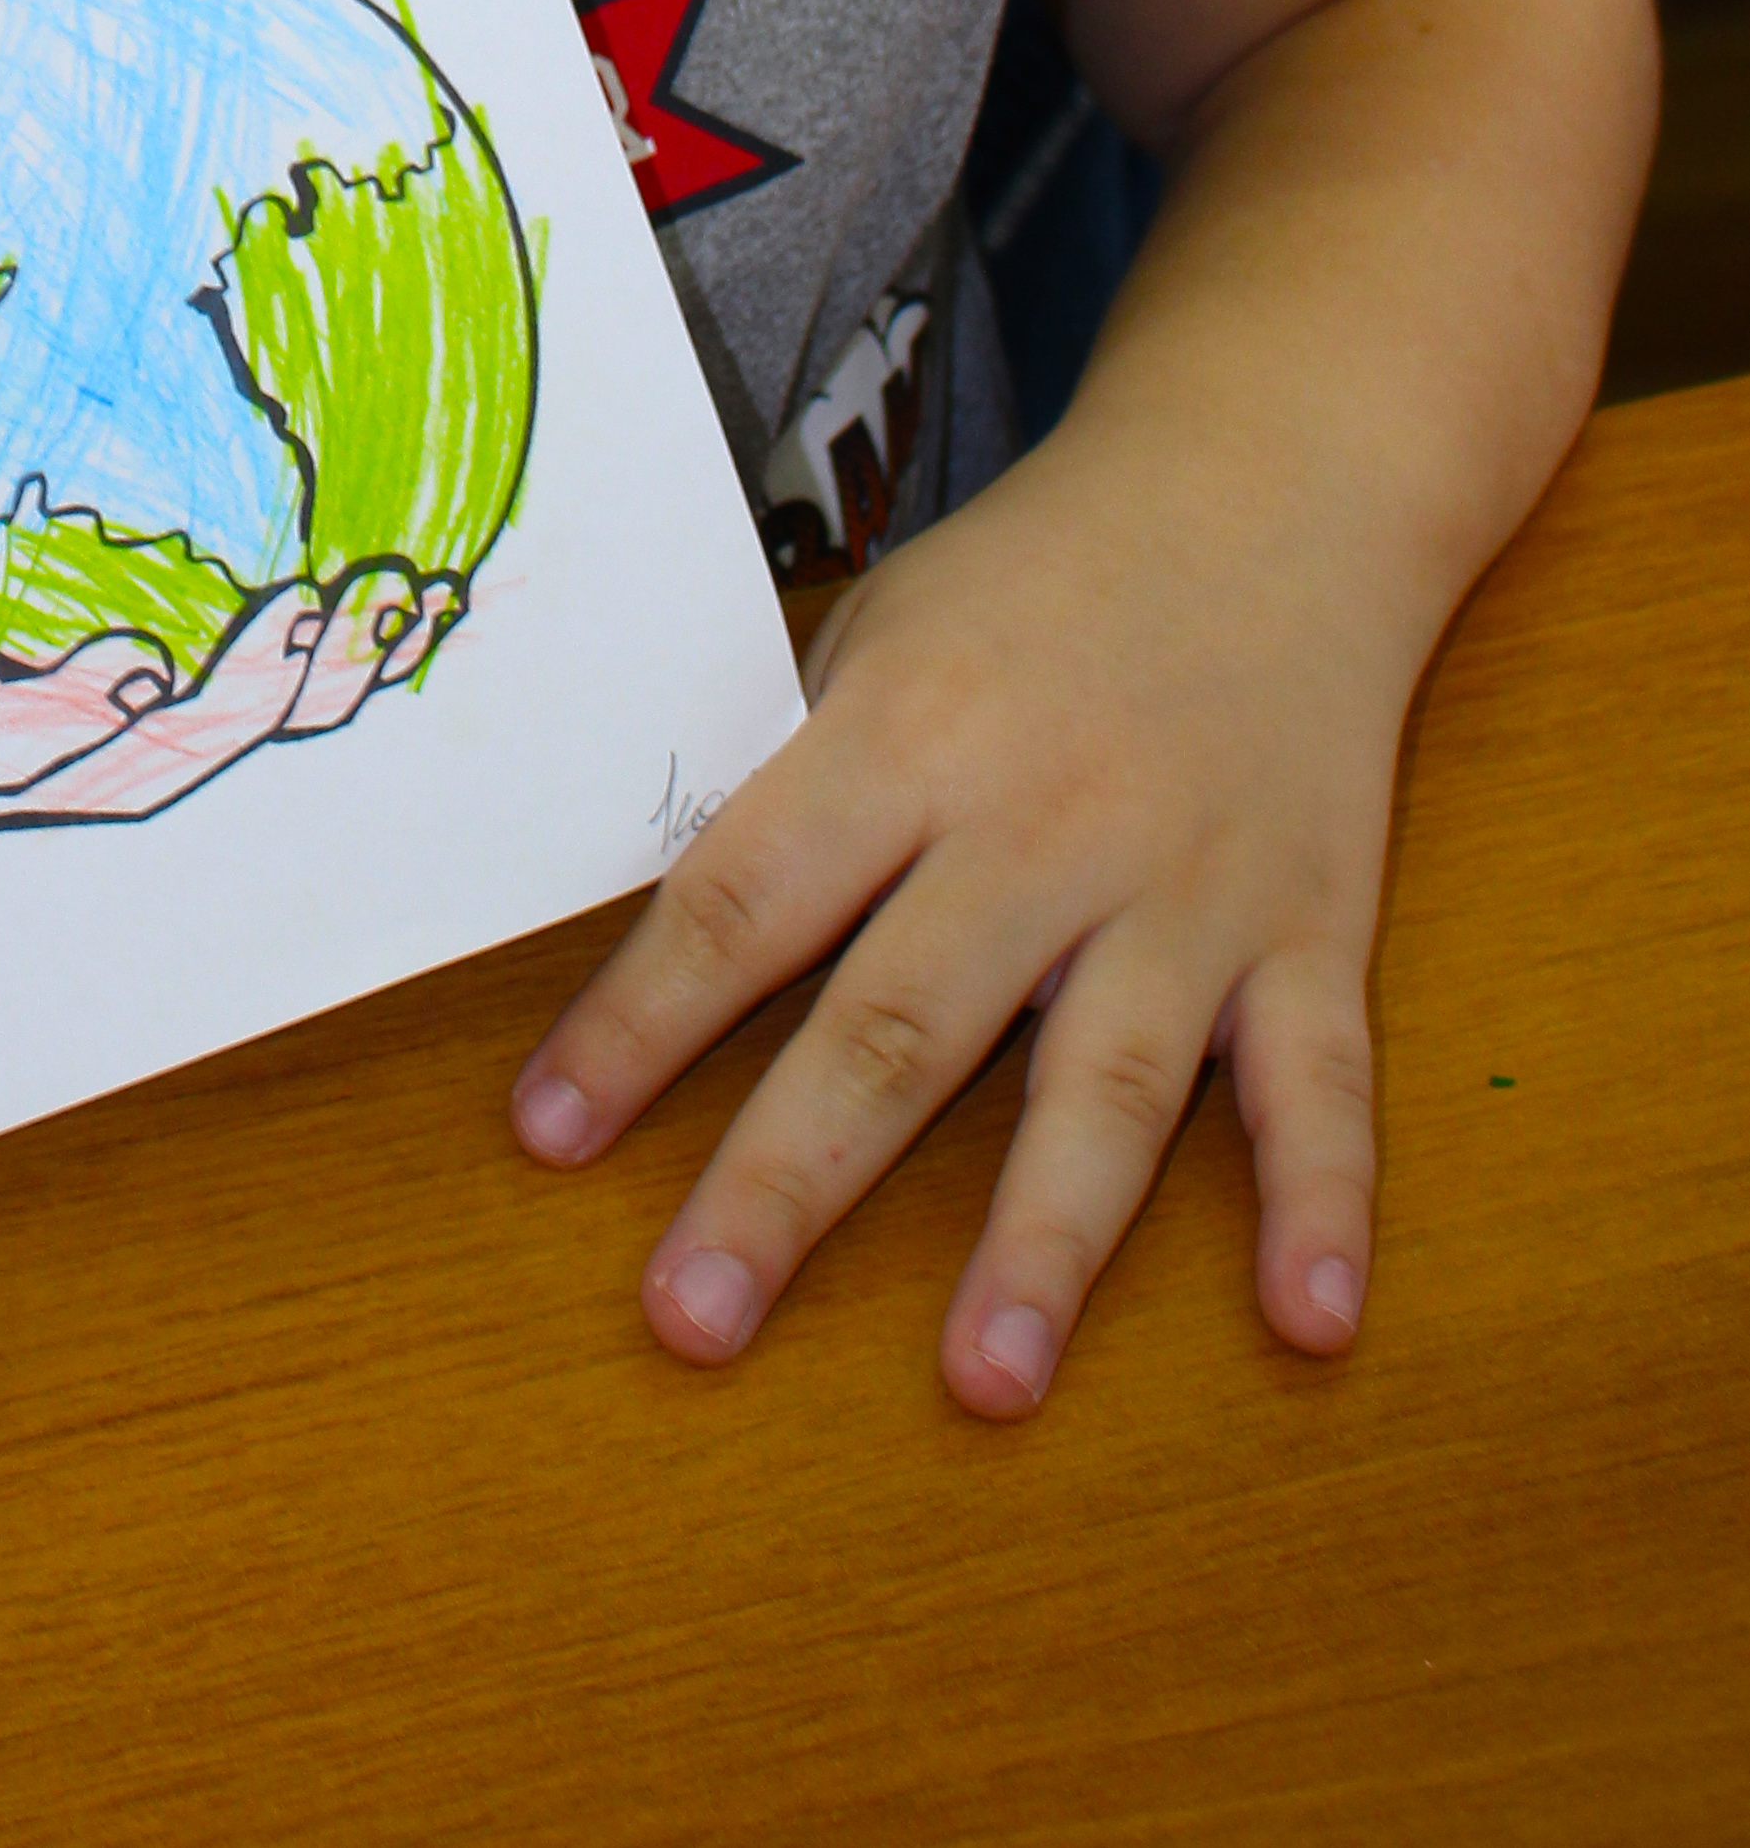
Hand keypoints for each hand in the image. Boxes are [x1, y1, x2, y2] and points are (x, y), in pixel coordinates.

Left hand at [505, 409, 1402, 1415]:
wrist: (1270, 486)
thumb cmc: (1038, 580)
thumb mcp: (885, 627)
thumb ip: (804, 775)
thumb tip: (681, 931)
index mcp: (910, 731)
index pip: (747, 894)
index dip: (640, 1020)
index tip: (546, 1137)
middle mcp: (1042, 819)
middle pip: (899, 1021)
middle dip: (787, 1181)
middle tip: (691, 1320)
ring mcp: (1186, 883)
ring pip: (1104, 1080)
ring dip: (1043, 1243)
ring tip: (982, 1384)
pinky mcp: (1312, 925)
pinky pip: (1319, 1081)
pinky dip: (1324, 1202)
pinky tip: (1308, 1321)